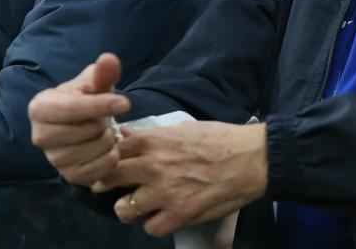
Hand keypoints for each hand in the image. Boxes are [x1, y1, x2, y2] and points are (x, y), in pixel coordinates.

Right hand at [29, 53, 129, 185]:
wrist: (80, 124)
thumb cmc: (85, 99)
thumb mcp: (93, 82)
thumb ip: (102, 72)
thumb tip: (109, 59)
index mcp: (39, 107)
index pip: (73, 108)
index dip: (102, 105)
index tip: (126, 102)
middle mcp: (40, 136)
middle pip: (85, 131)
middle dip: (103, 122)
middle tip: (105, 118)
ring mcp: (53, 160)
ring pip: (94, 151)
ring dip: (108, 140)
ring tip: (105, 131)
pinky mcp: (68, 177)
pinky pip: (98, 171)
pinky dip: (110, 158)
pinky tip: (107, 147)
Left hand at [96, 121, 267, 237]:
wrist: (250, 158)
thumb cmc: (218, 138)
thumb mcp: (182, 128)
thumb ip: (151, 135)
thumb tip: (125, 133)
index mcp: (153, 141)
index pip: (112, 150)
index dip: (105, 156)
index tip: (105, 161)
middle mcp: (153, 166)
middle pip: (110, 177)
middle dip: (105, 183)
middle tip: (108, 187)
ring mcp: (165, 192)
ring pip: (124, 209)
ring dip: (127, 209)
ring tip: (136, 206)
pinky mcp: (180, 214)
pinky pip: (151, 228)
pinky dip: (153, 225)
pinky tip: (161, 217)